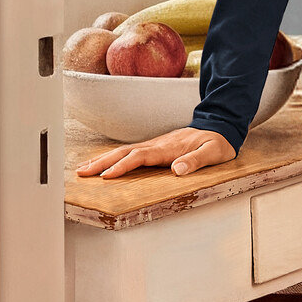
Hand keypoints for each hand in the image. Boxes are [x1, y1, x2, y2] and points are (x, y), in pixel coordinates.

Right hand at [75, 126, 236, 180]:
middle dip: (102, 162)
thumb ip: (196, 160)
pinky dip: (114, 158)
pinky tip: (105, 164)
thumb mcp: (213, 152)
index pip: (139, 157)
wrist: (220, 126)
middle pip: (124, 152)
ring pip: (124, 151)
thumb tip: (177, 170)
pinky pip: (130, 152)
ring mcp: (154, 145)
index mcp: (167, 148)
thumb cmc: (217, 142)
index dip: (122, 166)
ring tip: (84, 168)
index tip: (106, 176)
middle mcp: (157, 145)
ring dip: (103, 159)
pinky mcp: (155, 147)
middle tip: (81, 172)